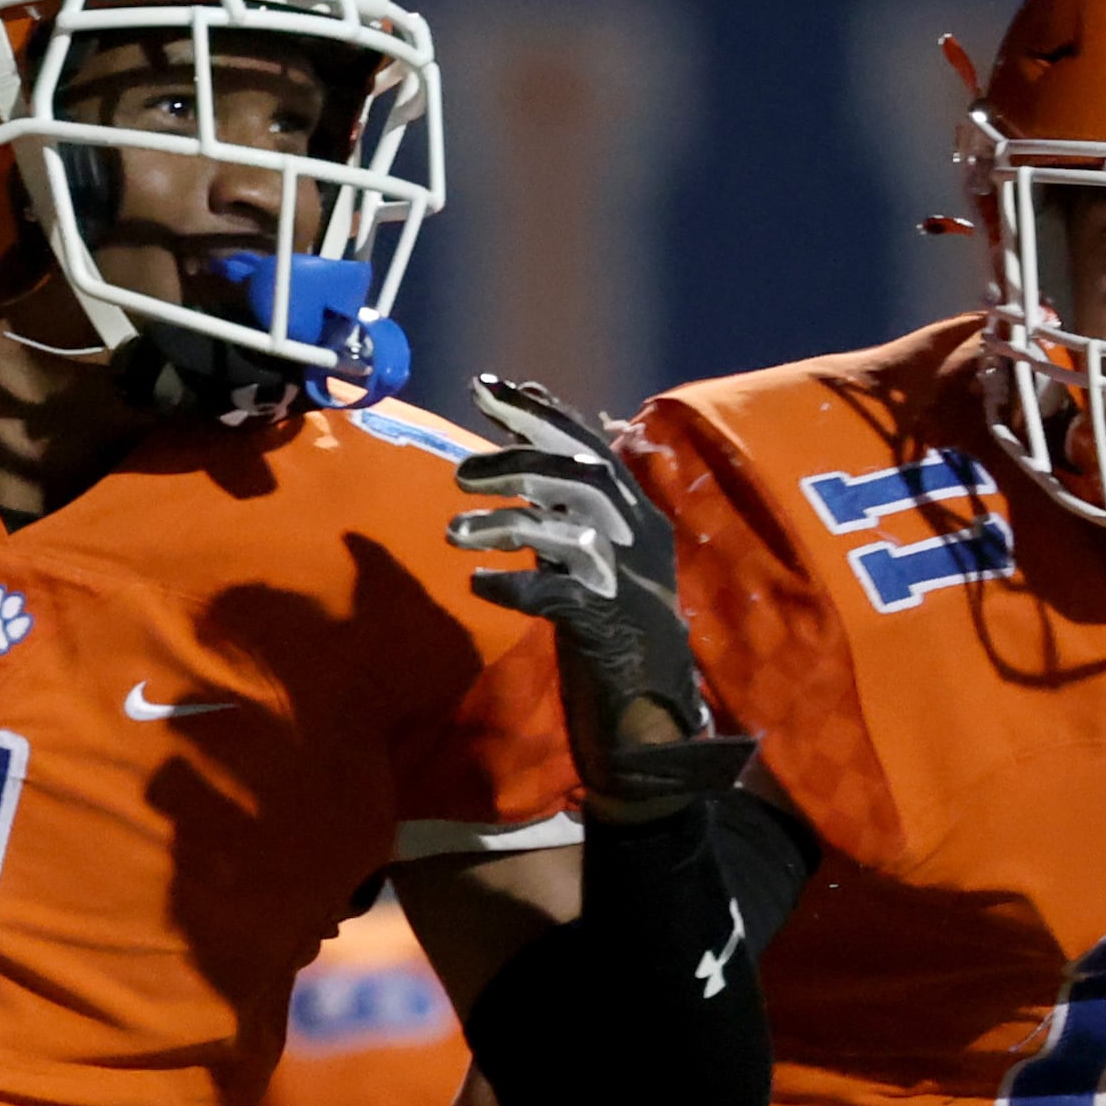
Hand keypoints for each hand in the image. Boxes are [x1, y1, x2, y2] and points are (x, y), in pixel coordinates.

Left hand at [446, 375, 747, 805]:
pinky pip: (554, 596)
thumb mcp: (593, 559)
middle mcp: (639, 539)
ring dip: (505, 525)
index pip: (590, 446)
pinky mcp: (609, 626)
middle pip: (580, 477)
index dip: (540, 413)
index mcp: (638, 517)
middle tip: (460, 473)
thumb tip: (528, 453)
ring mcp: (627, 581)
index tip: (489, 386)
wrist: (652, 718)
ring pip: (567, 530)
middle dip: (517, 462)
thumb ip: (567, 511)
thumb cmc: (616, 636)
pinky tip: (477, 583)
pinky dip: (512, 586)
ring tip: (454, 533)